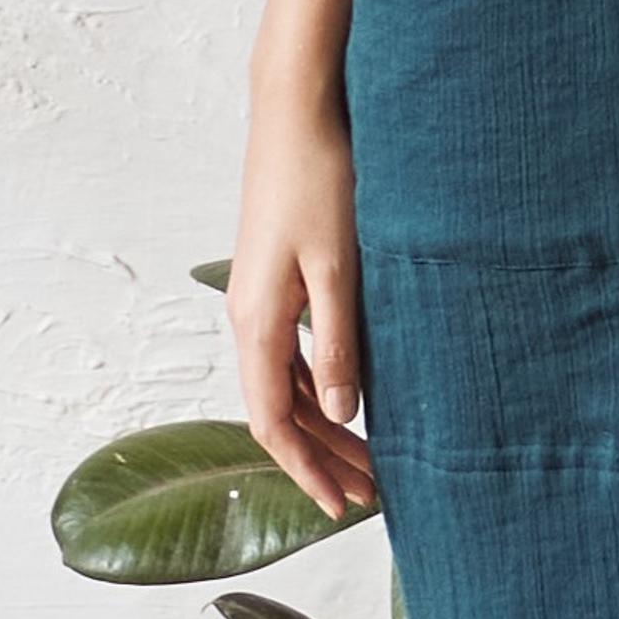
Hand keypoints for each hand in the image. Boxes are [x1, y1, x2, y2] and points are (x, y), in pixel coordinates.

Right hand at [230, 74, 378, 526]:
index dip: (305, 471)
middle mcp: (248, 317)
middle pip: (278, 411)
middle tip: (370, 494)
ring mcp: (259, 298)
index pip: (271, 422)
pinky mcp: (277, 278)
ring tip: (368, 457)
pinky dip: (319, 385)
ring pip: (285, 384)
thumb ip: (339, 344)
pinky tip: (351, 397)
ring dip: (324, 424)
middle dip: (322, 457)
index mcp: (256, 322)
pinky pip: (291, 352)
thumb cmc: (319, 180)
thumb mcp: (338, 269)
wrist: (296, 111)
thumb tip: (341, 414)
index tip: (340, 507)